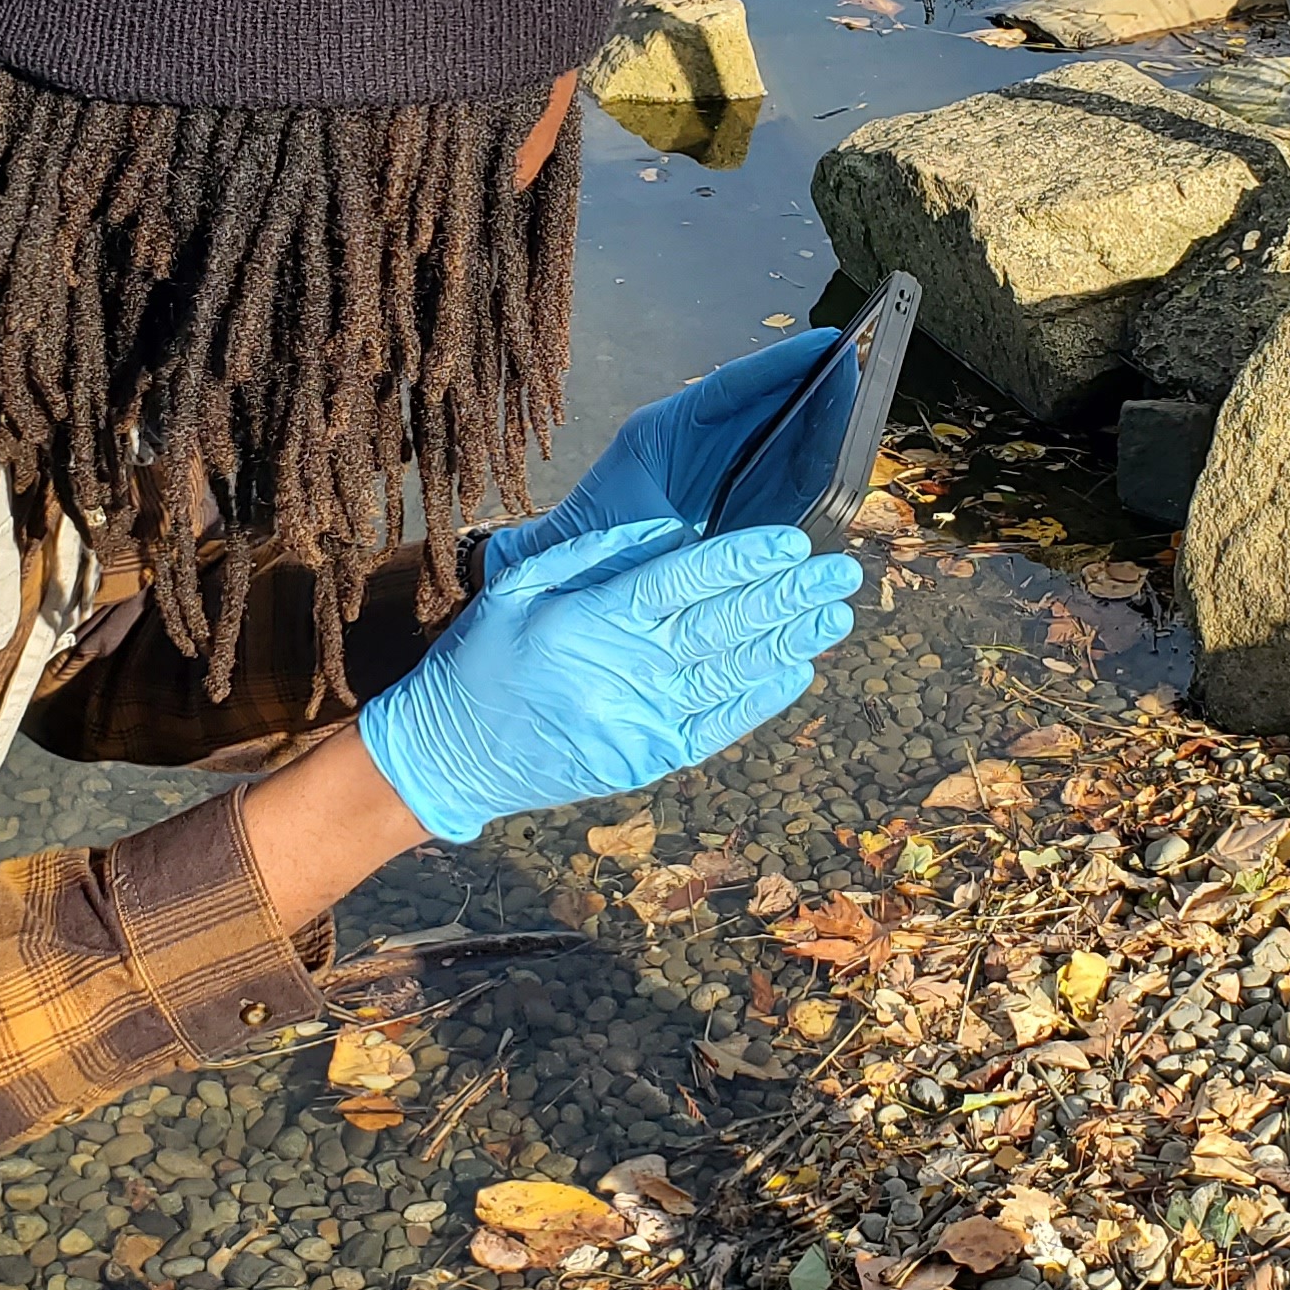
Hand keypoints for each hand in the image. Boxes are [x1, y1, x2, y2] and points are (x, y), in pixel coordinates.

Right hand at [361, 516, 861, 842]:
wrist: (450, 755)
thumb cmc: (484, 657)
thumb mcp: (522, 585)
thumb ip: (594, 554)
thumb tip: (669, 530)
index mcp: (591, 618)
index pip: (683, 580)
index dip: (742, 559)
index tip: (792, 540)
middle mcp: (623, 670)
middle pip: (722, 625)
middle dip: (787, 595)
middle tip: (839, 571)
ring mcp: (639, 721)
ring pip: (730, 674)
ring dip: (789, 643)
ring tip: (835, 615)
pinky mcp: (646, 760)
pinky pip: (717, 728)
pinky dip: (760, 700)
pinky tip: (797, 671)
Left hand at [487, 330, 847, 577]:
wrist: (562, 582)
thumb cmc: (588, 550)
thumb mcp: (639, 532)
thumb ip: (693, 529)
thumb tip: (753, 539)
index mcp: (660, 432)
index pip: (728, 388)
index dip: (779, 365)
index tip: (826, 342)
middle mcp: (687, 439)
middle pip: (757, 402)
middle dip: (807, 384)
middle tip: (859, 364)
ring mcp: (705, 464)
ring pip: (767, 431)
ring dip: (810, 420)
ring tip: (858, 403)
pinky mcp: (719, 492)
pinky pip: (766, 469)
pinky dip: (800, 463)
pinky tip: (835, 462)